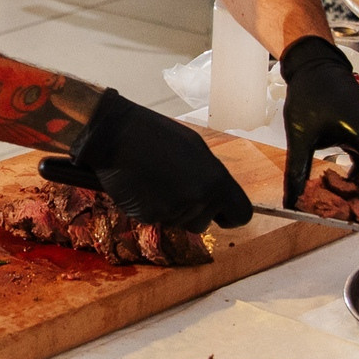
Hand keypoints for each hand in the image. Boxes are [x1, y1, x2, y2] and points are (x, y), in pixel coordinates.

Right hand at [67, 90, 254, 230]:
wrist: (117, 136)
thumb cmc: (157, 135)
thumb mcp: (196, 150)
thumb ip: (212, 176)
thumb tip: (219, 194)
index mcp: (217, 181)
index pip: (241, 214)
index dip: (231, 216)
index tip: (222, 214)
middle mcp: (199, 199)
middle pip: (204, 223)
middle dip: (194, 211)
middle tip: (177, 185)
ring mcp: (173, 211)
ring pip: (180, 223)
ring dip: (172, 210)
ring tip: (158, 181)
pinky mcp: (149, 217)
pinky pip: (157, 219)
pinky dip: (152, 208)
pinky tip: (144, 186)